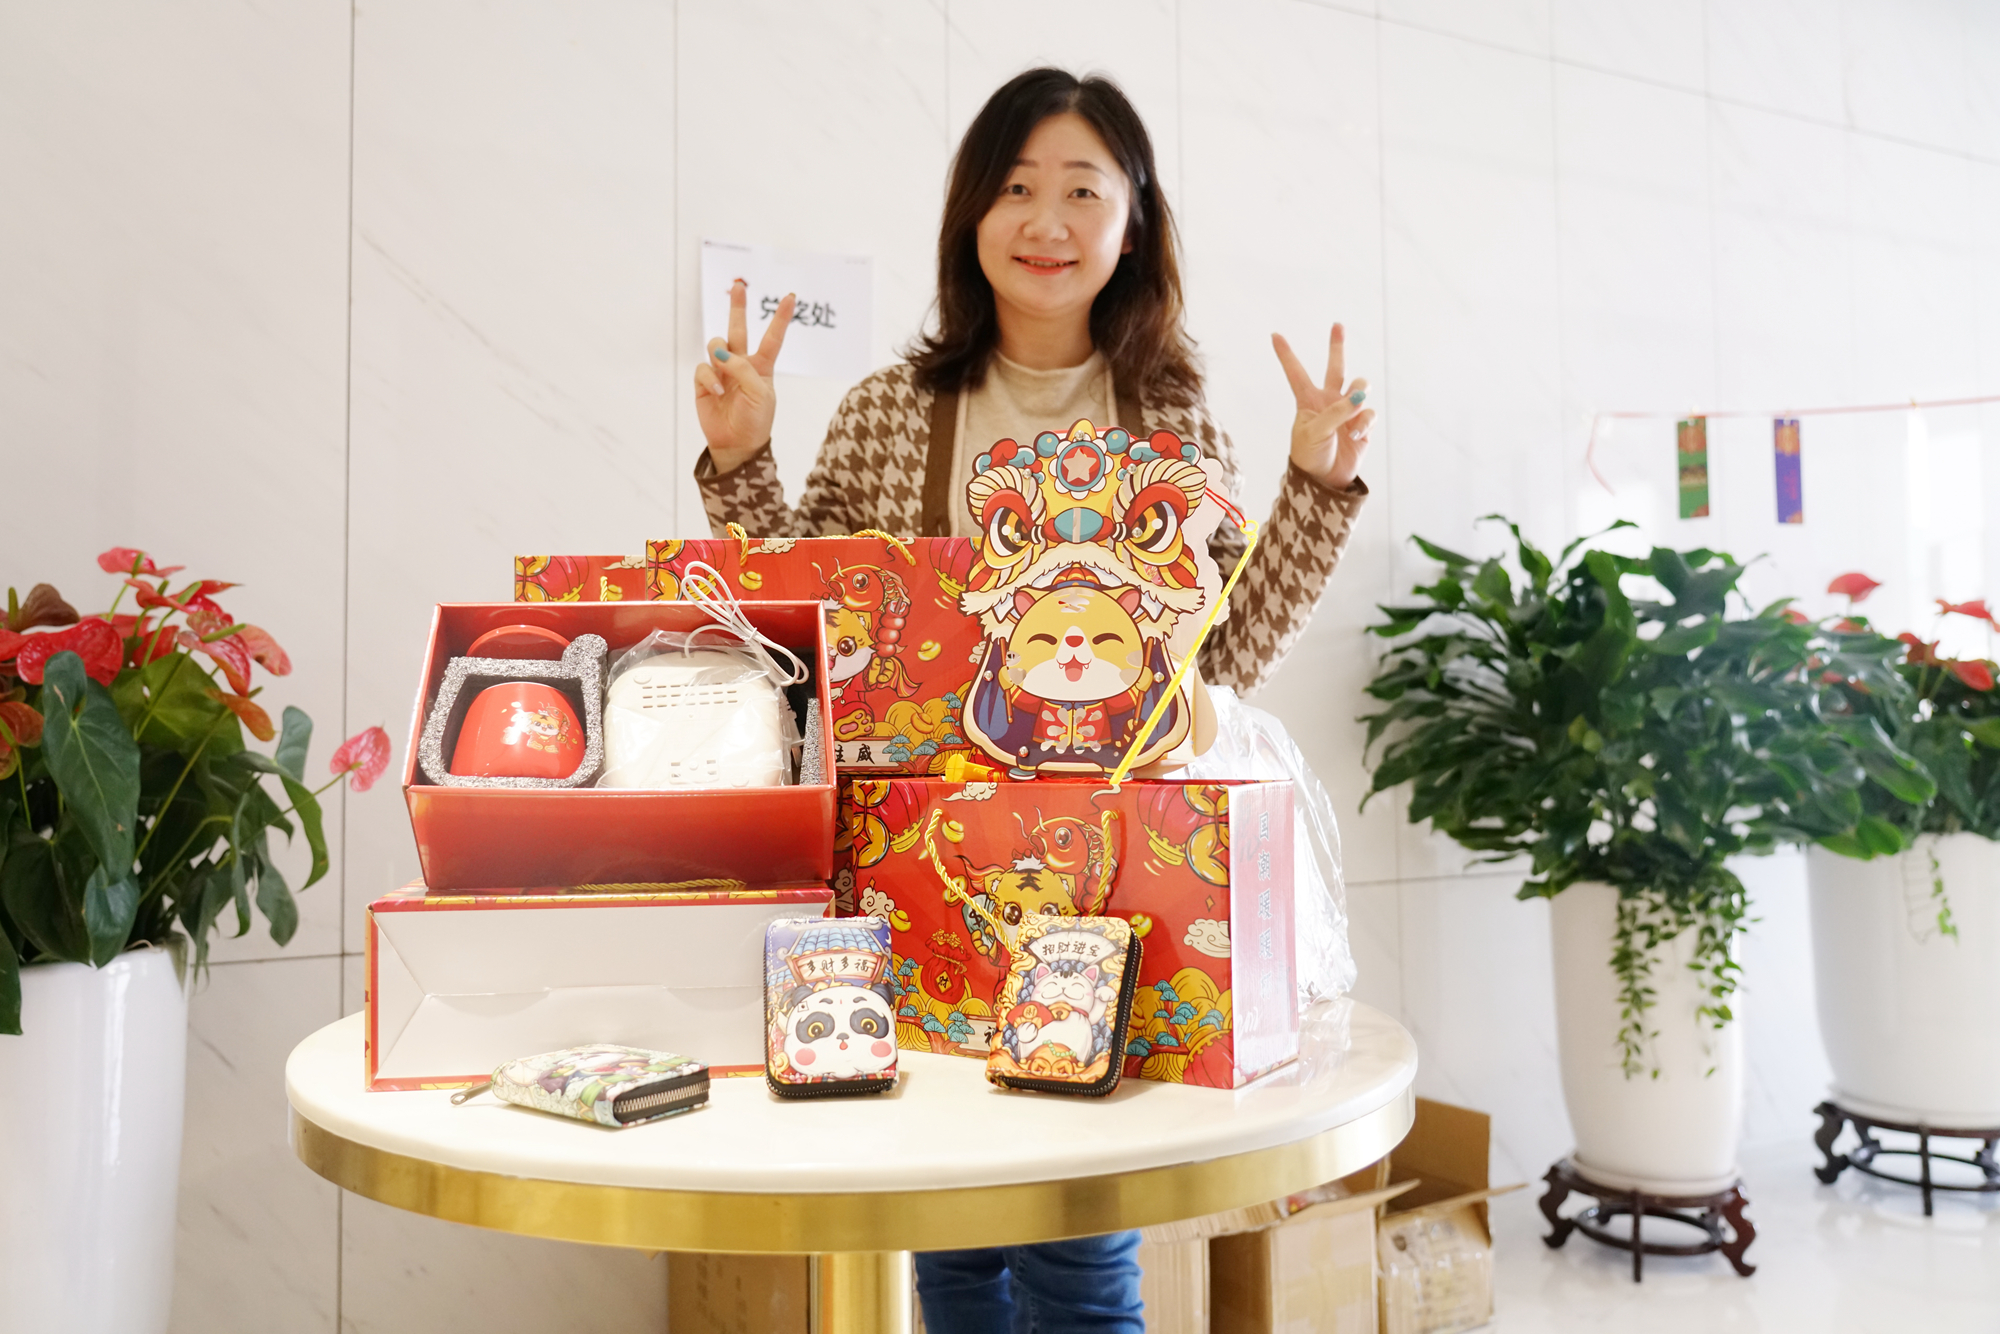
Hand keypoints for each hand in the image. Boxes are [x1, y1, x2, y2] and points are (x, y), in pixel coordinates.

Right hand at [694, 279, 794, 473]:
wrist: (737, 445)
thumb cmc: (755, 420)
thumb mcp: (760, 394)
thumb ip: (744, 369)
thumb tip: (719, 355)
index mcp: (762, 366)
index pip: (773, 337)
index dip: (781, 318)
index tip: (791, 296)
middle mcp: (741, 364)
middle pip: (738, 328)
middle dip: (737, 306)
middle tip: (738, 284)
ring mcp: (721, 371)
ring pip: (716, 344)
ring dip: (719, 355)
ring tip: (724, 381)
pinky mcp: (704, 381)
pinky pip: (703, 367)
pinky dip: (710, 378)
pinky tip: (717, 392)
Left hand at [1273, 323, 1373, 489]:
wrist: (1325, 482)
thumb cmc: (1310, 456)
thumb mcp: (1315, 432)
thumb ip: (1335, 412)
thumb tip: (1359, 397)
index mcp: (1308, 401)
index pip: (1296, 373)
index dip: (1286, 354)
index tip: (1274, 335)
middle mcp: (1328, 401)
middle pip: (1336, 368)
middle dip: (1337, 347)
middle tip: (1337, 325)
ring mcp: (1347, 412)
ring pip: (1360, 387)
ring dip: (1360, 394)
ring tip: (1353, 409)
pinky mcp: (1362, 425)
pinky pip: (1369, 413)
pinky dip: (1364, 423)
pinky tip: (1355, 436)